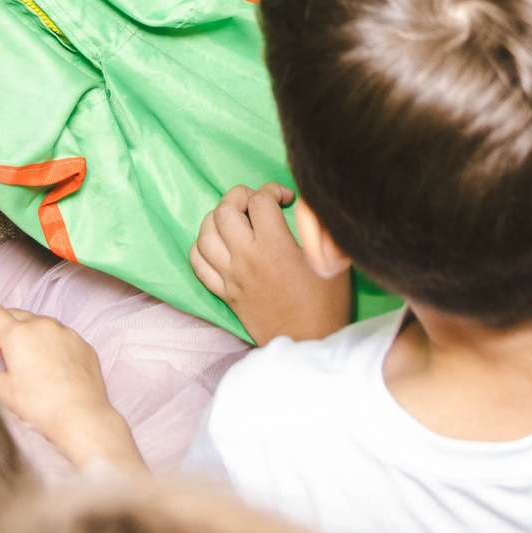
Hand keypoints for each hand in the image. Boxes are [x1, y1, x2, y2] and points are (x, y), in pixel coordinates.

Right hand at [0, 302, 146, 472]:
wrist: (81, 419)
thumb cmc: (40, 407)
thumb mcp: (1, 391)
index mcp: (18, 334)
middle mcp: (43, 325)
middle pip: (12, 317)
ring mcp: (66, 332)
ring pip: (36, 325)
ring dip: (22, 339)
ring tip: (22, 368)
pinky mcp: (82, 344)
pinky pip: (58, 337)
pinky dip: (46, 346)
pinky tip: (46, 371)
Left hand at [190, 183, 351, 344]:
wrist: (309, 342)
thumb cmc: (326, 302)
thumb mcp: (333, 260)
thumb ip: (319, 227)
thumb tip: (308, 204)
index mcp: (275, 247)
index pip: (260, 201)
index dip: (272, 190)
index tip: (285, 199)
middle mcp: (247, 259)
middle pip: (225, 211)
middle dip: (240, 196)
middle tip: (256, 201)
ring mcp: (232, 277)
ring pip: (205, 234)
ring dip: (217, 218)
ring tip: (236, 219)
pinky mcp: (225, 293)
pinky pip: (198, 264)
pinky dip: (202, 247)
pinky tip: (218, 244)